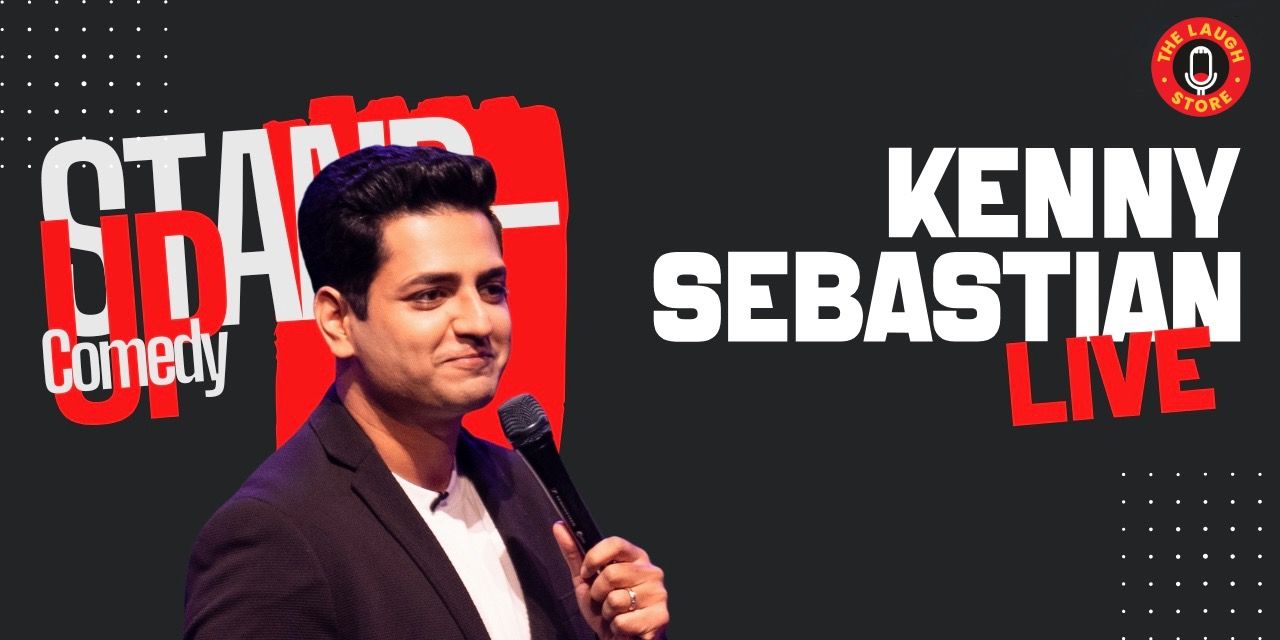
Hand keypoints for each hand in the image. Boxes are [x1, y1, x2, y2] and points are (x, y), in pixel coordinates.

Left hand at [553, 522, 668, 639]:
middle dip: (598, 593)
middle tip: (604, 601)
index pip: (615, 543)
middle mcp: (651, 571)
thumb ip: (574, 554)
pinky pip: (624, 621)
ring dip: (607, 613)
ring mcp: (658, 593)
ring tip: (616, 614)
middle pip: (611, 574)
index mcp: (635, 557)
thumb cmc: (606, 608)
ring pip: (616, 600)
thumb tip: (559, 527)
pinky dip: (617, 628)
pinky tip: (625, 627)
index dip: (595, 558)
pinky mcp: (660, 616)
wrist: (621, 638)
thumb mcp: (586, 580)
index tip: (586, 572)